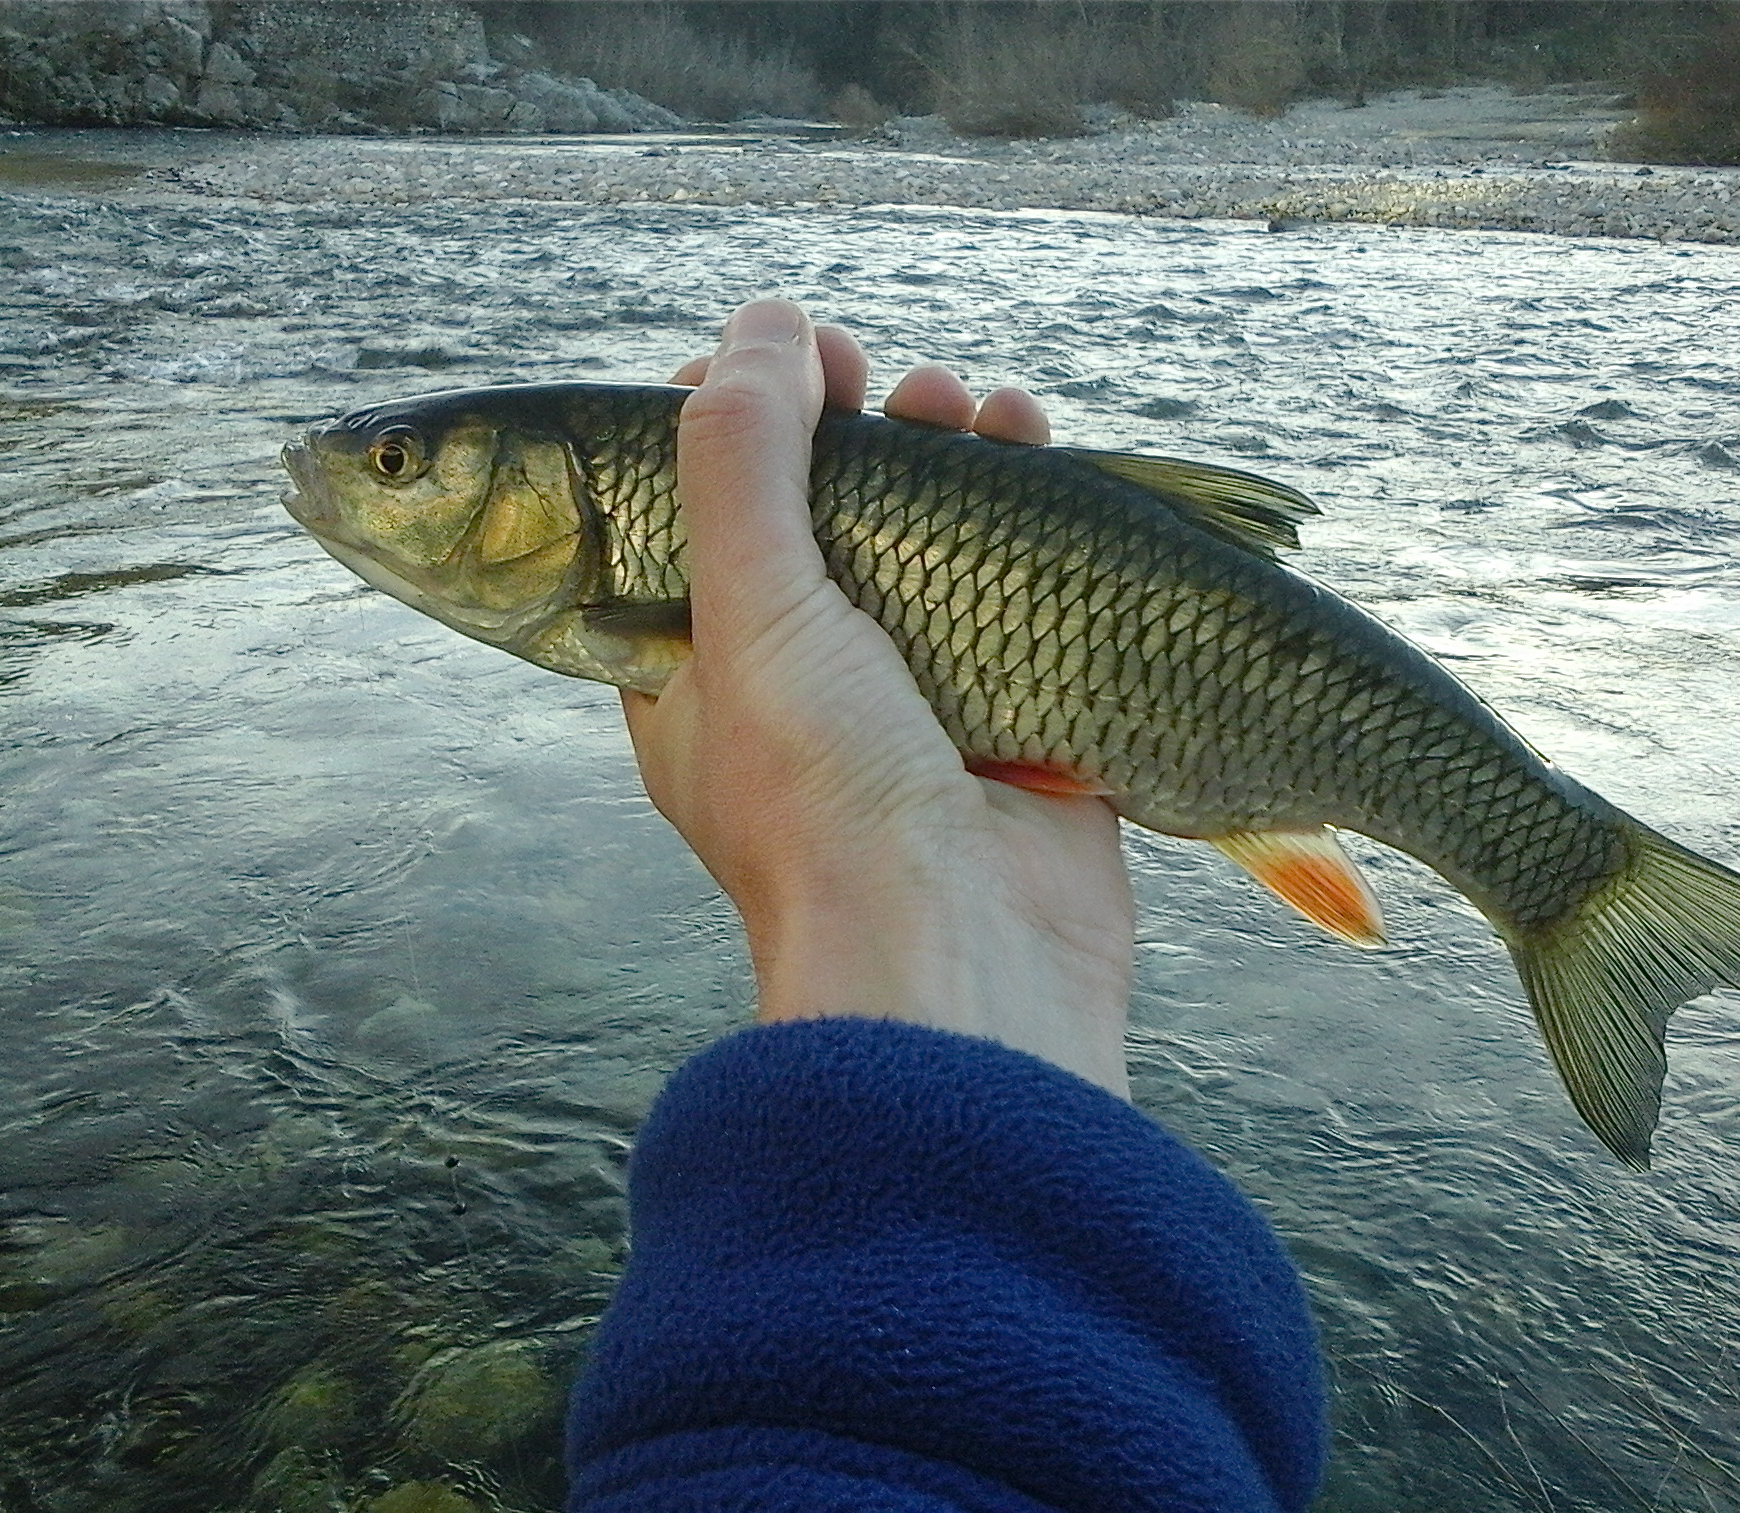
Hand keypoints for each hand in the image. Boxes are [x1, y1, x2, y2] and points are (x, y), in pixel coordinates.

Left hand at [621, 299, 1134, 1096]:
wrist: (962, 962)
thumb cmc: (822, 803)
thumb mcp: (747, 612)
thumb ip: (741, 460)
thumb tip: (760, 323)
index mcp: (698, 672)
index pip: (699, 516)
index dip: (741, 427)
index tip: (793, 363)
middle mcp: (800, 689)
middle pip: (828, 523)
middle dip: (866, 434)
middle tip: (896, 381)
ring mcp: (912, 709)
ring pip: (932, 553)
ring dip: (958, 464)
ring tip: (988, 409)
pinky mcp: (1012, 726)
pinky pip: (1020, 600)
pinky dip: (1033, 522)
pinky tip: (1041, 455)